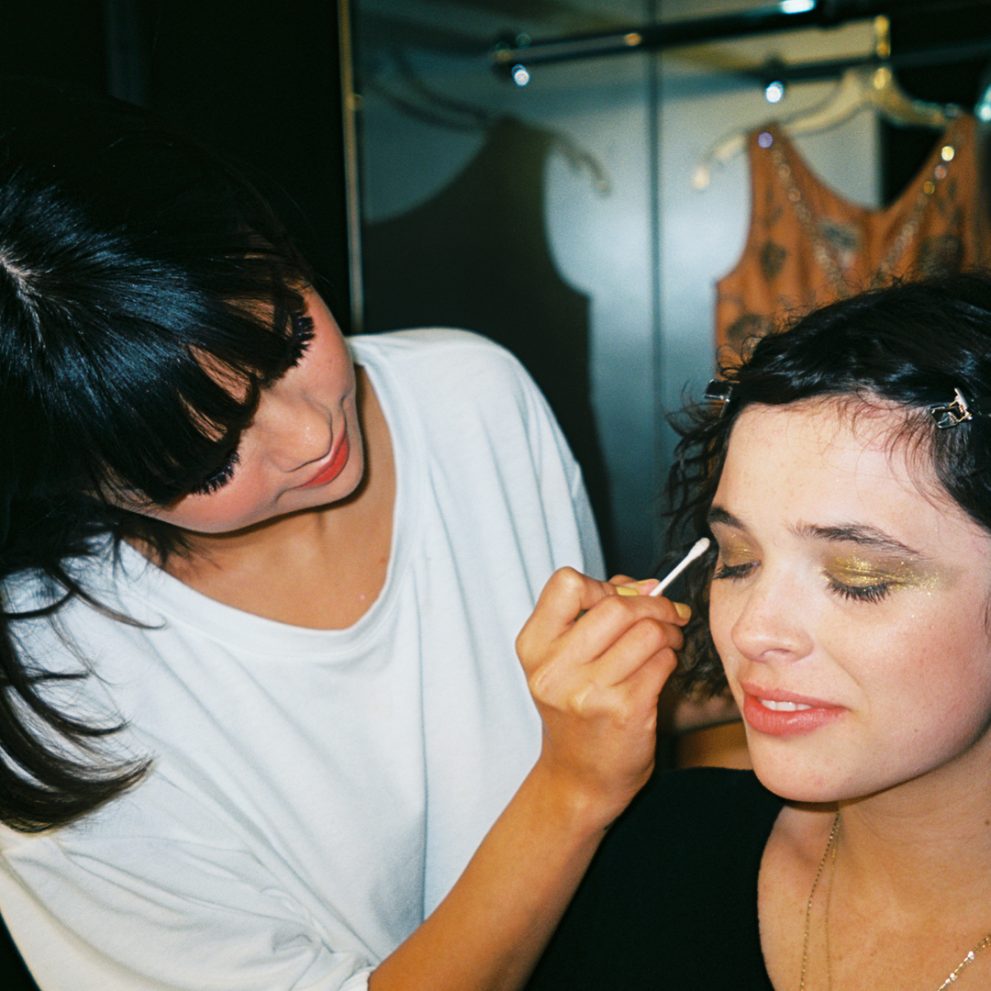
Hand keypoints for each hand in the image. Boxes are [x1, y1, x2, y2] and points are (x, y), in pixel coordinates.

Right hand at [515, 567, 688, 829]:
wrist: (579, 777)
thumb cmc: (577, 710)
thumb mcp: (567, 658)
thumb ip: (598, 612)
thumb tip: (648, 586)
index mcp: (534, 646)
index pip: (566, 584)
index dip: (601, 586)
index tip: (619, 600)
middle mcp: (554, 668)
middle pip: (616, 608)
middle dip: (653, 606)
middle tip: (667, 615)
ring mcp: (588, 692)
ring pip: (647, 633)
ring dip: (668, 632)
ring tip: (667, 641)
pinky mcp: (624, 712)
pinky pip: (662, 663)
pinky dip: (670, 659)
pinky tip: (662, 668)